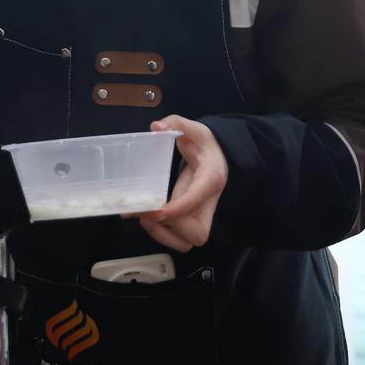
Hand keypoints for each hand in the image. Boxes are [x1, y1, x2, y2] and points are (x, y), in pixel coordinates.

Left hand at [129, 116, 226, 251]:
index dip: (178, 209)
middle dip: (171, 229)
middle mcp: (208, 202)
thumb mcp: (194, 128)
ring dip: (164, 236)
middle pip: (197, 233)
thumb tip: (157, 127)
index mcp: (211, 179)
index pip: (196, 199)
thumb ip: (177, 123)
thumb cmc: (206, 143)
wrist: (220, 155)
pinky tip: (146, 217)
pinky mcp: (191, 218)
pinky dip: (161, 234)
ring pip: (188, 242)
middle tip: (148, 214)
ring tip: (144, 217)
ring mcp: (201, 214)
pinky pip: (179, 237)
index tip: (157, 211)